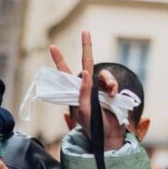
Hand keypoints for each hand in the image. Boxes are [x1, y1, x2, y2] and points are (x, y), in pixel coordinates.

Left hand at [50, 32, 123, 150]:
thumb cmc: (92, 126)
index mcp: (76, 93)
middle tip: (85, 32)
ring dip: (108, 80)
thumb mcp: (83, 110)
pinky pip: (113, 82)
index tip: (53, 46)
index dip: (60, 60)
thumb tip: (85, 73)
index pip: (65, 74)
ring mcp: (100, 88)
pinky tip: (114, 95)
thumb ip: (84, 92)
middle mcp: (87, 87)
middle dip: (87, 48)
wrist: (108, 135)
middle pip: (87, 64)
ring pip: (103, 74)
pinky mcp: (111, 91)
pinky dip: (114, 87)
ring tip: (111, 93)